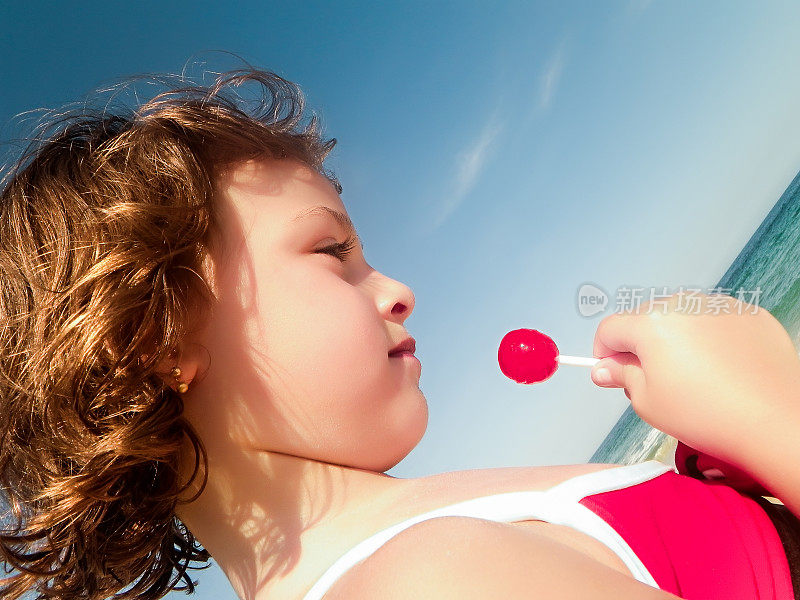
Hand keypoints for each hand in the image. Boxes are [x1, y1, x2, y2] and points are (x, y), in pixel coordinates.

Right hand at [590, 292, 799, 469]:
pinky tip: (721, 371)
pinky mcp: (751, 315)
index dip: (604, 353)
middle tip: (653, 381)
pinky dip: (711, 340)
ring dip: (676, 340)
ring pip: (682, 318)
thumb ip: (622, 377)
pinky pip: (716, 321)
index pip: (610, 329)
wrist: (775, 422)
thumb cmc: (711, 415)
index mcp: (651, 323)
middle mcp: (684, 304)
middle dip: (640, 345)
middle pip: (644, 318)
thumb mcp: (648, 402)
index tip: (612, 371)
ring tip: (694, 379)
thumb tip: (606, 369)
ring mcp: (720, 306)